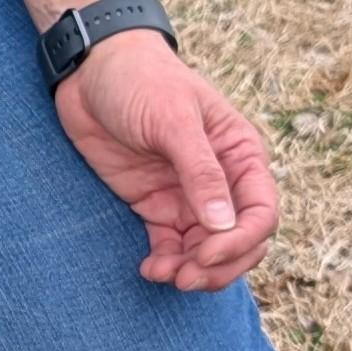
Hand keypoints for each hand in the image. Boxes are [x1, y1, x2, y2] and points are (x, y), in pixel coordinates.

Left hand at [54, 29, 278, 290]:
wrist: (90, 71)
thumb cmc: (141, 81)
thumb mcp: (173, 119)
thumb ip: (199, 170)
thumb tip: (223, 222)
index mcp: (240, 155)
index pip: (261, 212)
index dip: (241, 241)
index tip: (207, 255)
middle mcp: (221, 180)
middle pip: (239, 239)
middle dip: (219, 265)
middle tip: (186, 279)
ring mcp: (186, 194)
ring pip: (206, 248)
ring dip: (193, 269)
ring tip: (164, 276)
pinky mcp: (153, 203)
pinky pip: (171, 244)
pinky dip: (167, 261)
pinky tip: (150, 269)